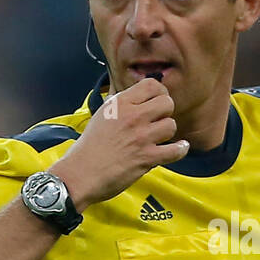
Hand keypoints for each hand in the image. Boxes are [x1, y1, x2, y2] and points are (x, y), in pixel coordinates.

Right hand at [48, 76, 188, 209]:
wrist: (80, 174)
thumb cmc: (89, 148)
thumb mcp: (102, 115)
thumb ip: (122, 105)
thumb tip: (140, 98)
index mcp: (120, 103)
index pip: (152, 85)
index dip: (160, 92)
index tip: (158, 102)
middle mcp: (132, 116)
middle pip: (167, 103)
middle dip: (166, 112)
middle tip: (159, 121)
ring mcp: (140, 137)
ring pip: (171, 125)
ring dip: (168, 133)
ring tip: (160, 138)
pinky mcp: (146, 157)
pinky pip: (175, 150)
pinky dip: (179, 150)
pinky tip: (178, 148)